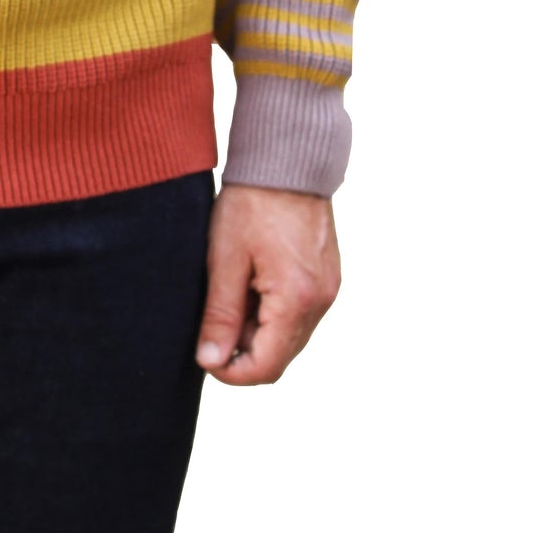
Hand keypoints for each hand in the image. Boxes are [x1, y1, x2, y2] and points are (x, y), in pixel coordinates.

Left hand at [194, 182, 340, 384]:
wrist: (287, 160)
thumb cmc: (251, 203)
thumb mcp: (225, 259)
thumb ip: (220, 315)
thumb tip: (210, 361)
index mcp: (296, 300)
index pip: (266, 367)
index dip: (232, 372)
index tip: (204, 356)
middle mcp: (321, 302)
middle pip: (281, 357)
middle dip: (244, 353)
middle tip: (211, 325)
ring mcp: (329, 290)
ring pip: (291, 338)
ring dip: (258, 333)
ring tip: (229, 297)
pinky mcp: (328, 278)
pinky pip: (301, 315)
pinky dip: (274, 314)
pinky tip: (250, 286)